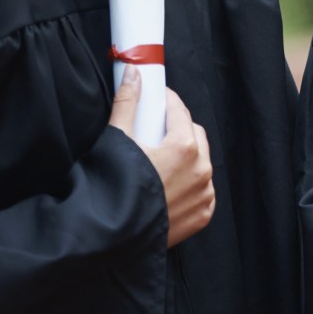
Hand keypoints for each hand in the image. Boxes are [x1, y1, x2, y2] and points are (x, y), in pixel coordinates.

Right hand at [109, 65, 215, 246]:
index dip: (166, 101)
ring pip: (201, 161)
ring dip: (186, 155)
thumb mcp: (117, 140)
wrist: (108, 239)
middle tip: (155, 129)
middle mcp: (202, 169)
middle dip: (177, 127)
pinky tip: (170, 183)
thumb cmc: (112, 187)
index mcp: (185, 146)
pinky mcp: (202, 214)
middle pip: (194, 134)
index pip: (179, 110)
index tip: (155, 99)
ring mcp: (204, 193)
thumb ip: (128, 103)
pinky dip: (190, 182)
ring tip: (159, 158)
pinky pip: (202, 189)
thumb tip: (133, 74)